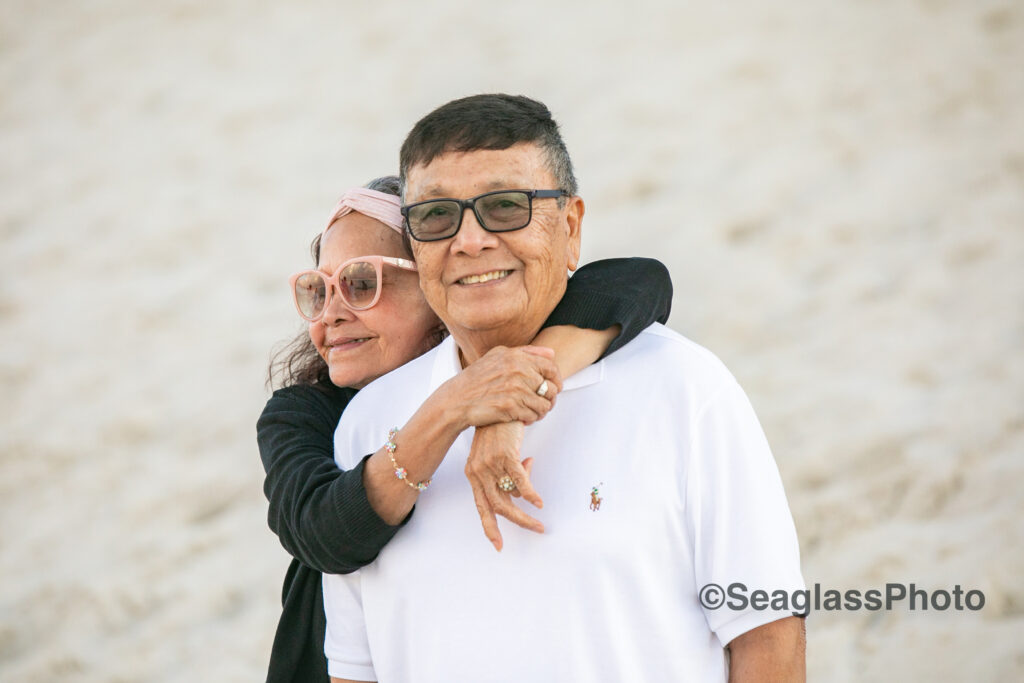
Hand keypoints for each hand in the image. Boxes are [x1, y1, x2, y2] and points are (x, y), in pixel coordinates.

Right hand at [443, 345, 562, 428]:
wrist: (457, 400)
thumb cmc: (478, 378)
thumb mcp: (498, 356)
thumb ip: (526, 352)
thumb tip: (552, 353)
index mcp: (516, 357)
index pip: (551, 367)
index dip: (556, 379)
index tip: (553, 387)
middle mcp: (518, 371)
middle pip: (550, 388)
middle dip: (549, 399)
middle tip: (541, 403)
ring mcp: (514, 390)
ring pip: (545, 405)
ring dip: (541, 411)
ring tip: (532, 412)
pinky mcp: (510, 408)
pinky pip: (533, 416)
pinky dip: (530, 419)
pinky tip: (522, 418)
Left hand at [465, 422, 543, 550]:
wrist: (499, 402)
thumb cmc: (499, 429)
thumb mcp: (498, 454)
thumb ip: (506, 474)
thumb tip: (521, 491)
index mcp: (473, 474)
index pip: (481, 506)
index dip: (489, 527)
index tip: (498, 545)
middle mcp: (478, 472)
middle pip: (497, 507)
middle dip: (516, 523)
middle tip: (535, 530)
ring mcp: (491, 464)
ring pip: (509, 499)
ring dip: (526, 514)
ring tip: (540, 520)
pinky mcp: (505, 456)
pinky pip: (520, 482)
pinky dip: (531, 495)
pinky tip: (539, 502)